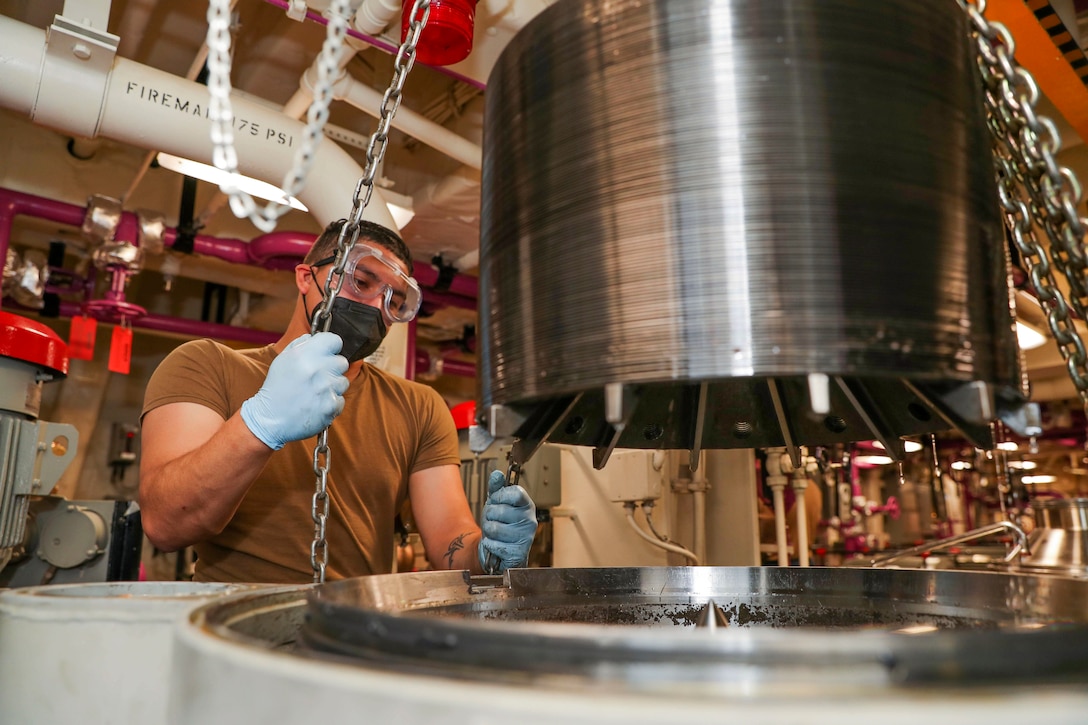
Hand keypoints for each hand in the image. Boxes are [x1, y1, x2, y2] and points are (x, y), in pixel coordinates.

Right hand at [240, 333, 348, 449]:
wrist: (270, 418)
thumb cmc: (277, 388)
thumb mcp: (283, 359)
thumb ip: (301, 344)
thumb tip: (315, 337)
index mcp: (306, 354)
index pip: (335, 340)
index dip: (331, 347)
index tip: (327, 352)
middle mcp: (318, 368)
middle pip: (342, 362)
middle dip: (332, 368)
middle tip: (318, 376)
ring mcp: (327, 388)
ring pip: (343, 382)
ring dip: (332, 386)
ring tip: (315, 392)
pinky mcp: (331, 406)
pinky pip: (341, 400)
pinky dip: (331, 403)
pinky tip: (316, 404)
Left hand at [478, 469, 536, 572]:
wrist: (499, 552)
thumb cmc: (499, 525)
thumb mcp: (496, 504)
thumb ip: (496, 489)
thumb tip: (497, 474)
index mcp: (526, 505)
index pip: (515, 493)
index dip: (500, 496)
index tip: (497, 500)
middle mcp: (530, 520)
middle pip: (499, 510)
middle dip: (490, 516)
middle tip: (495, 521)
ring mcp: (525, 537)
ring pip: (494, 528)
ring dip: (488, 532)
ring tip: (495, 534)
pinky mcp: (517, 553)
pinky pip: (493, 544)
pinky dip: (489, 544)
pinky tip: (496, 545)